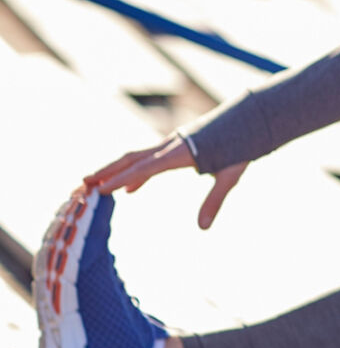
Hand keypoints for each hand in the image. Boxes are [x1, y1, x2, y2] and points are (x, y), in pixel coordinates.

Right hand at [85, 136, 248, 229]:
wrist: (250, 119)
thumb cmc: (242, 147)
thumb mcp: (230, 175)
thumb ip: (215, 200)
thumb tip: (203, 227)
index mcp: (179, 152)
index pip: (144, 168)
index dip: (121, 179)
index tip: (101, 190)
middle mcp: (170, 145)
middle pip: (131, 158)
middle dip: (107, 171)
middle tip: (83, 184)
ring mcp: (172, 144)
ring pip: (137, 157)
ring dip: (116, 170)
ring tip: (95, 185)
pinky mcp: (176, 146)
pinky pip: (150, 160)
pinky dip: (137, 173)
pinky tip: (130, 189)